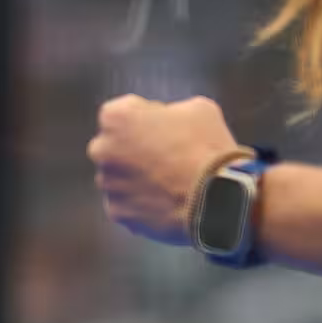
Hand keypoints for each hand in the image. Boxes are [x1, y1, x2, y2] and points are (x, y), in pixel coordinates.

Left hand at [90, 93, 240, 246]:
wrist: (218, 197)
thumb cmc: (207, 146)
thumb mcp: (197, 109)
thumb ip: (171, 111)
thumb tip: (169, 122)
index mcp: (116, 118)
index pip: (121, 112)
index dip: (145, 118)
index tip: (163, 127)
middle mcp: (102, 150)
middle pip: (113, 146)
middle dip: (132, 149)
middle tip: (164, 156)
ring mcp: (108, 185)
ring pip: (118, 178)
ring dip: (135, 177)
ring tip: (167, 182)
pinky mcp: (118, 213)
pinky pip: (126, 204)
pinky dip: (140, 204)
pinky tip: (164, 202)